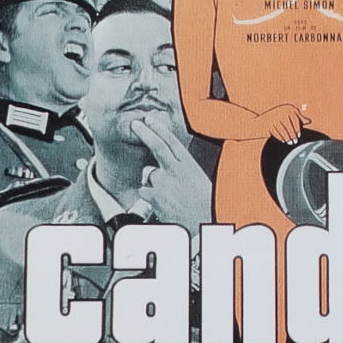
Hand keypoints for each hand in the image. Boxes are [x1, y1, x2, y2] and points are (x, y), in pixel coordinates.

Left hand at [130, 111, 211, 234]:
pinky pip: (144, 192)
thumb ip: (182, 172)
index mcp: (189, 165)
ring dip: (152, 182)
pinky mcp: (154, 195)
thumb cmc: (205, 206)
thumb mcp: (198, 182)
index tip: (150, 120)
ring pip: (148, 174)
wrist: (204, 222)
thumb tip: (166, 169)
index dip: (160, 129)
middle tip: (136, 124)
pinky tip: (162, 205)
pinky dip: (149, 198)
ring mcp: (163, 182)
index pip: (172, 141)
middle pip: (157, 146)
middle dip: (145, 132)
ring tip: (167, 195)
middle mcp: (176, 170)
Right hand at [254, 104, 310, 144]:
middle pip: (288, 126)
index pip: (294, 120)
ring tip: (290, 142)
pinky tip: (283, 140)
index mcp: (287, 108)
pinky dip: (280, 137)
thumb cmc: (281, 116)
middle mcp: (280, 112)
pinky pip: (275, 132)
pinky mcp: (267, 124)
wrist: (264, 118)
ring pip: (282, 130)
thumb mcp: (290, 113)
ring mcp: (273, 118)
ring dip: (287, 138)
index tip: (299, 135)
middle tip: (295, 141)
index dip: (297, 129)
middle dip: (292, 135)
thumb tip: (309, 121)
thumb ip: (299, 117)